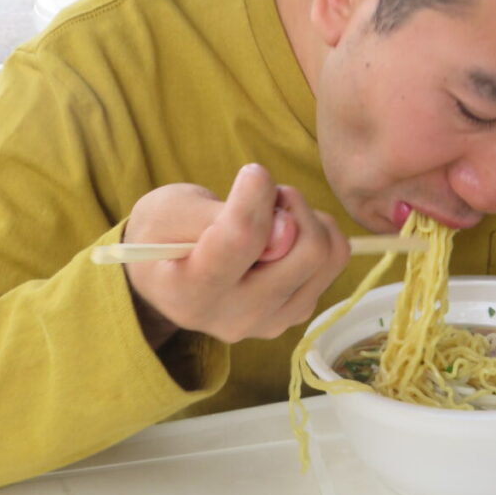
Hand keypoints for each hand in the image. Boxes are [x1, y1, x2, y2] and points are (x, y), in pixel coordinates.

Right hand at [122, 164, 349, 346]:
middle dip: (293, 206)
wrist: (166, 273)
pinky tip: (285, 235)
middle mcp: (234, 317)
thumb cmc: (163, 232)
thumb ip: (224, 217)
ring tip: (275, 214)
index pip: (241, 241)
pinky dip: (316, 235)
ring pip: (327, 257)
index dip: (256, 196)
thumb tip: (286, 225)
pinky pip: (332, 264)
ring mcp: (269, 322)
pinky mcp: (294, 314)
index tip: (252, 172)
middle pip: (306, 253)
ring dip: (308, 219)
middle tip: (267, 194)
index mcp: (189, 292)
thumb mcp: (173, 209)